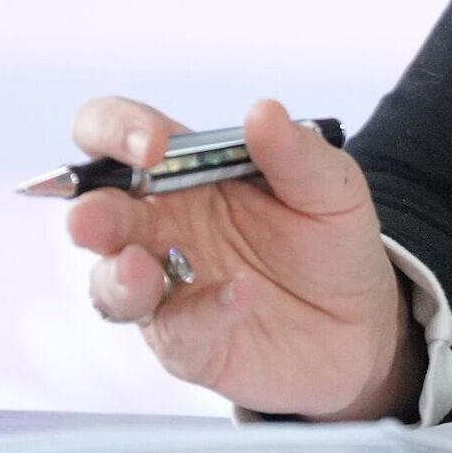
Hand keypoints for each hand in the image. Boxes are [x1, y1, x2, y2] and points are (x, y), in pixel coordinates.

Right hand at [65, 95, 421, 419]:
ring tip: (140, 269)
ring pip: (111, 284)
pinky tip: (241, 295)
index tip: (152, 146)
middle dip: (90, 214)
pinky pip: (177, 329)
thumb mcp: (331, 185)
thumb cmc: (331, 238)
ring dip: (117, 277)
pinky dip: (203, 313)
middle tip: (92, 219)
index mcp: (187, 172)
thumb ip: (296, 151)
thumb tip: (262, 109)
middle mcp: (164, 227)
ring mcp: (168, 288)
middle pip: (98, 213)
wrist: (361, 319)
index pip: (121, 137)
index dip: (117, 131)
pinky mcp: (188, 343)